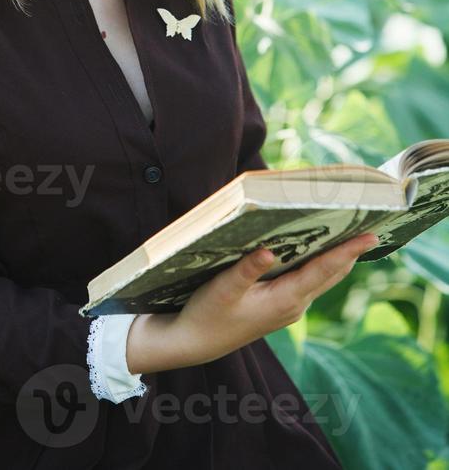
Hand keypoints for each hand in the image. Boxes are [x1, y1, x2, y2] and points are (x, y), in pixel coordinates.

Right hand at [126, 232, 379, 372]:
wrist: (195, 343)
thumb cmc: (207, 314)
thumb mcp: (223, 289)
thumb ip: (247, 269)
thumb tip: (269, 250)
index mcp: (286, 299)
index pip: (324, 269)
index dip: (348, 251)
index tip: (371, 235)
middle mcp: (295, 305)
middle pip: (332, 274)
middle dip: (349, 251)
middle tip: (365, 222)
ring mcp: (289, 309)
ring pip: (322, 279)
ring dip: (335, 257)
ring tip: (346, 232)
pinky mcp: (279, 308)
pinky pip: (309, 283)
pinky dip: (317, 265)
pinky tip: (312, 250)